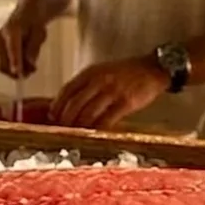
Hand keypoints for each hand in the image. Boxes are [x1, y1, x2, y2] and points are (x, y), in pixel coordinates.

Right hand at [0, 10, 46, 78]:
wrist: (25, 15)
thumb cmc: (33, 23)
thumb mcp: (39, 33)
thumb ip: (34, 48)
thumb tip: (29, 63)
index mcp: (12, 30)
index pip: (12, 49)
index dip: (15, 62)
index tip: (19, 73)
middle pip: (2, 62)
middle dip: (15, 72)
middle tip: (30, 74)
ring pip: (1, 66)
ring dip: (14, 72)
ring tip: (29, 70)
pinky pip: (2, 64)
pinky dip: (11, 68)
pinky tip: (22, 66)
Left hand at [52, 56, 168, 129]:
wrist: (152, 68)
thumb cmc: (125, 73)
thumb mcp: (102, 71)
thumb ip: (86, 84)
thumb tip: (67, 104)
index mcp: (91, 72)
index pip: (67, 90)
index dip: (57, 106)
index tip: (52, 117)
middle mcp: (99, 80)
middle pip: (74, 104)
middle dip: (65, 120)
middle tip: (62, 131)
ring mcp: (112, 91)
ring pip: (88, 114)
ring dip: (79, 127)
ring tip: (76, 135)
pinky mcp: (126, 102)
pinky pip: (107, 120)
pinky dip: (97, 129)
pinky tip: (94, 135)